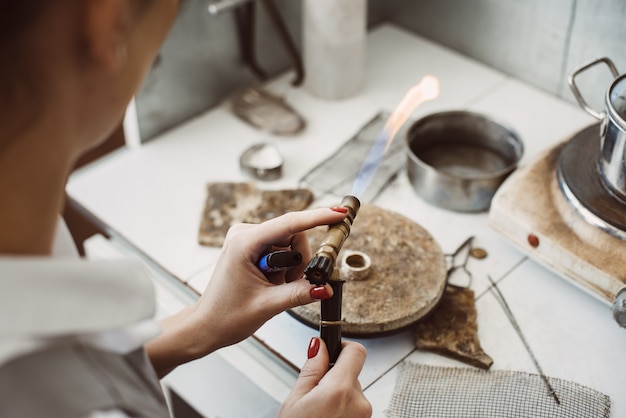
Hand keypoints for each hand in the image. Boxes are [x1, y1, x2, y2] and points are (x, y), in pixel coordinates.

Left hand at [193, 207, 348, 351]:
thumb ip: (299, 293)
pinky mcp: (252, 246)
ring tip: (275, 288)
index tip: (339, 213)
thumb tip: (325, 287)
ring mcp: (248, 239)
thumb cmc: (227, 316)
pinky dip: (285, 268)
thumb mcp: (268, 305)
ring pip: (290, 244)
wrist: (207, 325)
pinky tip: (271, 283)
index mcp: (244, 243)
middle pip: (294, 235)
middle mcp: (245, 234)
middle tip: (289, 285)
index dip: (317, 217)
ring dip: (292, 268)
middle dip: (299, 262)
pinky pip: (282, 249)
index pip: (289, 224)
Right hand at [279, 338, 371, 417]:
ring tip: (319, 410)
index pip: (356, 351)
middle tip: (314, 394)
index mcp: (339, 391)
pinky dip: (342, 407)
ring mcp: (364, 415)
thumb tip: (319, 346)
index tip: (329, 351)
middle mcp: (358, 402)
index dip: (342, 347)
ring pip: (352, 390)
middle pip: (351, 372)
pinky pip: (354, 406)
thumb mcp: (295, 400)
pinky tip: (327, 417)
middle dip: (333, 377)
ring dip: (338, 394)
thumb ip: (311, 370)